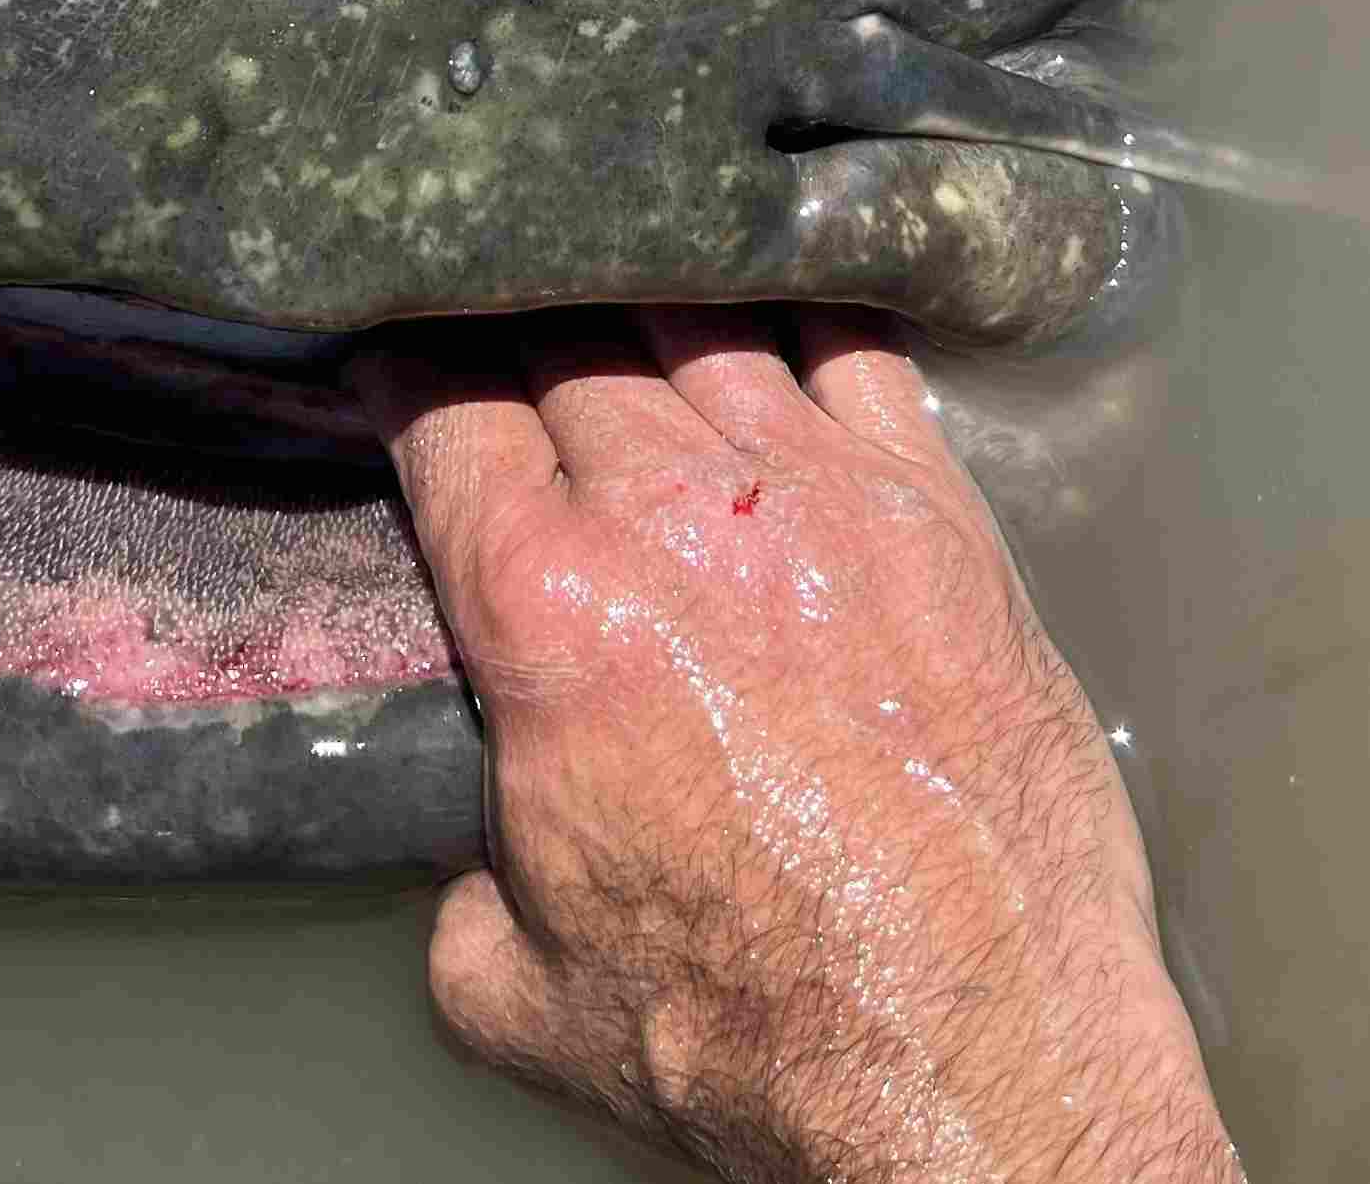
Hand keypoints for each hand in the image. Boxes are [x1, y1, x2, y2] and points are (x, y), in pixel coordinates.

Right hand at [360, 308, 1237, 1183]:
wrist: (975, 1074)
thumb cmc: (750, 1037)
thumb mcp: (507, 986)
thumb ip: (449, 865)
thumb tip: (461, 826)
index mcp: (546, 612)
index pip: (440, 410)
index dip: (402, 362)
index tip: (394, 343)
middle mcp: (671, 520)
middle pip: (562, 344)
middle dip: (513, 323)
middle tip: (498, 319)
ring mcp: (817, 498)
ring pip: (697, 322)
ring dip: (641, 306)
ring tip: (619, 295)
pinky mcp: (938, 512)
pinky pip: (855, 348)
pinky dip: (795, 311)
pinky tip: (768, 305)